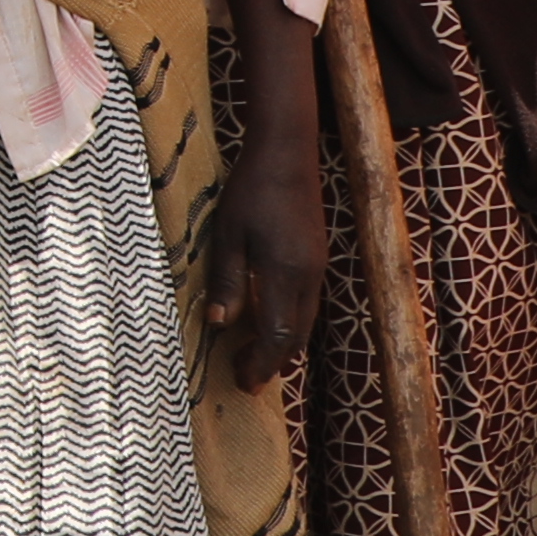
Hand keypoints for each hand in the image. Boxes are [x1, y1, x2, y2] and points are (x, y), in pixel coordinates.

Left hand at [202, 128, 326, 390]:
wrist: (288, 153)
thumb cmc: (251, 189)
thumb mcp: (228, 235)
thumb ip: (228, 281)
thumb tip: (219, 325)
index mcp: (285, 273)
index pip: (278, 335)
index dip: (261, 363)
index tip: (243, 382)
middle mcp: (308, 276)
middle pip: (295, 335)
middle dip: (272, 362)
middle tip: (246, 378)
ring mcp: (317, 266)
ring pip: (305, 320)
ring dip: (283, 343)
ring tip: (256, 357)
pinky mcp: (317, 256)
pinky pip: (307, 302)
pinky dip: (290, 321)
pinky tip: (270, 319)